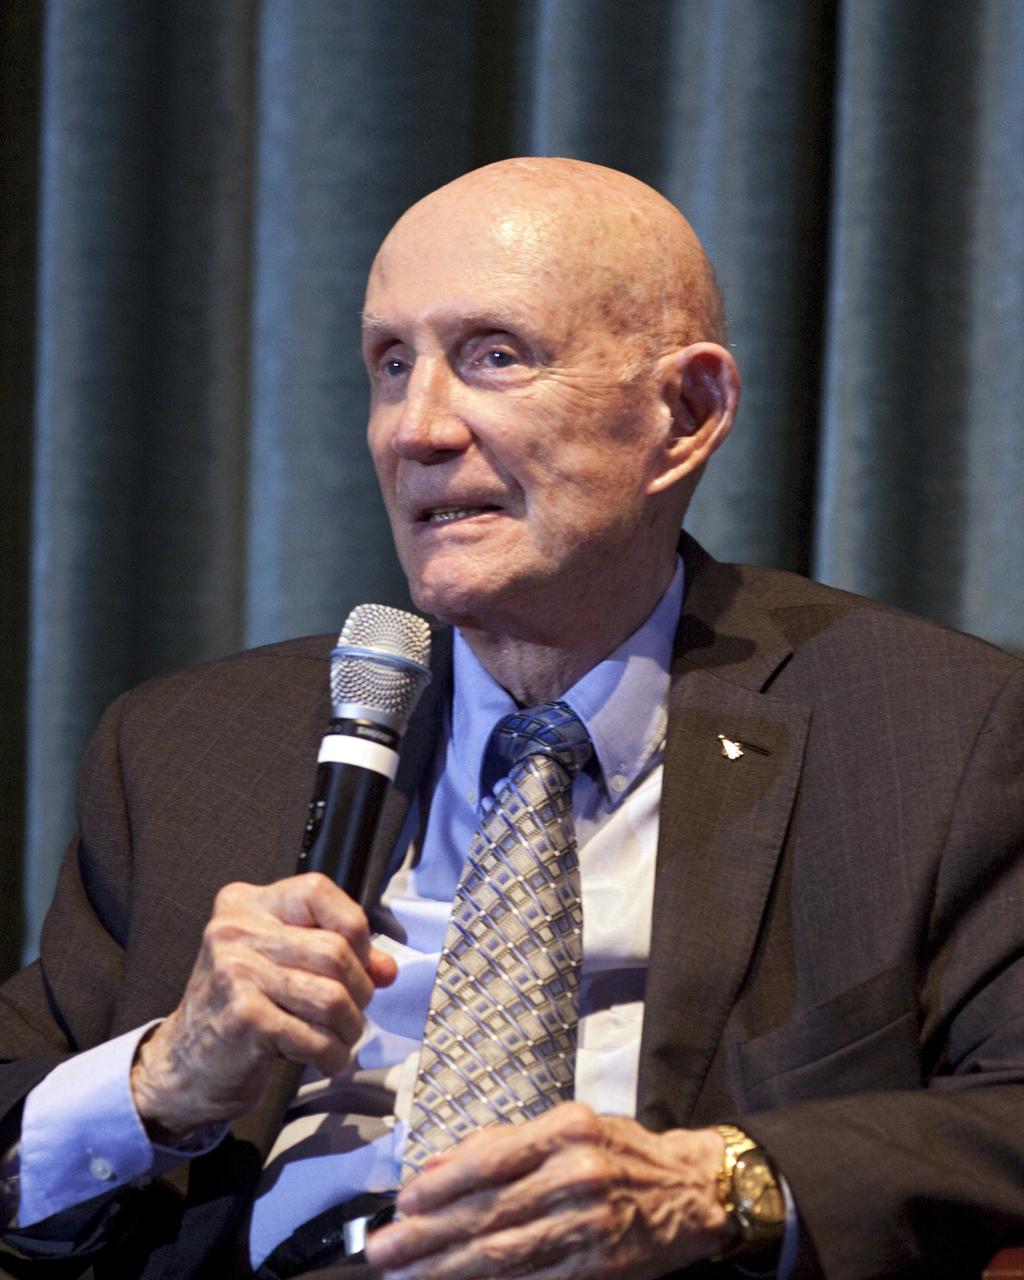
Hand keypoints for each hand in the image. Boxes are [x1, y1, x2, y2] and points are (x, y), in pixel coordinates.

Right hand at [130, 873, 397, 1140]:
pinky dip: (332, 1054)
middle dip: (359, 989)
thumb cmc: (240, 1010)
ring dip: (349, 1027)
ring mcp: (235, 972)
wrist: (183, 1066)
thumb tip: (387, 968)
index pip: (318, 891)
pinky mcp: (242, 1017)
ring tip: (340, 1038)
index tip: (360, 957)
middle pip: (335, 950)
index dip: (353, 925)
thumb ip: (337, 956)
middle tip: (352, 1011)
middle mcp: (235, 930)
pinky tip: (324, 1059)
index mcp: (247, 905)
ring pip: (332, 996)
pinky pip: (314, 1036)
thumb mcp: (283, 966)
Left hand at [365, 1102, 728, 1279]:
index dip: (441, 1186)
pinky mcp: (600, 1268)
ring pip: (505, 1256)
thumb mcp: (567, 1127)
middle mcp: (578, 1174)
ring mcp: (590, 1226)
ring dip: (447, 1271)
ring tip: (406, 1277)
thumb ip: (502, 1144)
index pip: (491, 1160)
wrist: (692, 1191)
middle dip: (428, 1237)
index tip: (402, 1204)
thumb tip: (434, 1166)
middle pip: (489, 1213)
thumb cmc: (619, 1152)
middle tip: (384, 1252)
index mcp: (567, 1129)